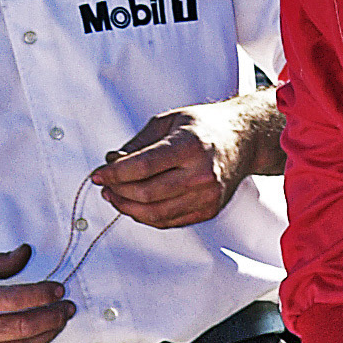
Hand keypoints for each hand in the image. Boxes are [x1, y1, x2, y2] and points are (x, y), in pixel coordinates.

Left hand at [90, 98, 271, 227]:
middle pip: (147, 193)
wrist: (243, 140)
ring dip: (128, 207)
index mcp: (190, 146)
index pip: (143, 167)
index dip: (114, 173)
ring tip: (115, 196)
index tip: (99, 173)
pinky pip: (170, 221)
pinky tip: (136, 206)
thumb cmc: (206, 127)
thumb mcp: (168, 122)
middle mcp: (201, 173)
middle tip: (105, 185)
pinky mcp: (209, 209)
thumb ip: (138, 144)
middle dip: (118, 191)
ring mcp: (207, 195)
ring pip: (156, 213)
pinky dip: (147, 216)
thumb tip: (113, 161)